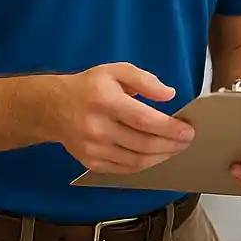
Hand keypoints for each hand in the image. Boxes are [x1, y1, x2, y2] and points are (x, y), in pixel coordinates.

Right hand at [53, 63, 193, 173]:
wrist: (53, 107)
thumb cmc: (90, 87)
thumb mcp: (116, 71)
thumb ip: (145, 80)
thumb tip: (169, 94)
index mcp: (105, 101)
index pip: (143, 120)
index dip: (169, 128)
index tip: (187, 130)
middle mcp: (97, 127)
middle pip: (142, 143)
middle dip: (170, 145)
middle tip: (186, 140)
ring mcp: (93, 148)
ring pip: (136, 160)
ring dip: (161, 157)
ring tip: (175, 148)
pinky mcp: (90, 162)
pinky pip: (124, 169)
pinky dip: (144, 165)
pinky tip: (155, 156)